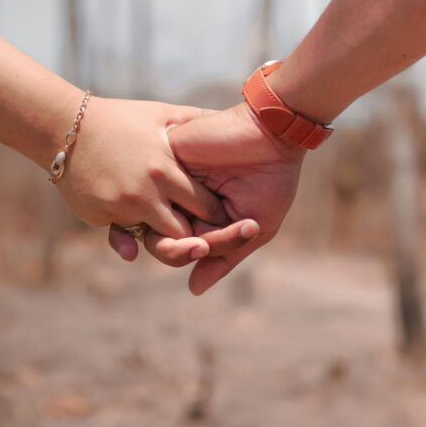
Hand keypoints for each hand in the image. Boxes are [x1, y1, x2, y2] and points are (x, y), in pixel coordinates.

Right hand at [58, 98, 230, 249]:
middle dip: (196, 237)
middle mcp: (145, 194)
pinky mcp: (100, 217)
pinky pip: (124, 238)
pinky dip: (131, 237)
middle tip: (206, 237)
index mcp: (166, 170)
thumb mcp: (163, 115)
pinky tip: (136, 233)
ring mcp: (121, 208)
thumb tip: (235, 117)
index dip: (217, 214)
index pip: (206, 206)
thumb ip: (198, 119)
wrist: (66, 127)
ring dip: (165, 238)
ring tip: (175, 233)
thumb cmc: (122, 119)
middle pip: (183, 233)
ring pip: (156, 240)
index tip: (226, 217)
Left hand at [110, 102, 304, 293]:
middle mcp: (180, 200)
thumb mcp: (253, 228)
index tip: (206, 250)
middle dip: (178, 252)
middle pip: (157, 240)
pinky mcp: (166, 158)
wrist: (274, 136)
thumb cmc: (271, 181)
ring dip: (175, 237)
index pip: (177, 248)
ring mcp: (171, 180)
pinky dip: (173, 207)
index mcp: (199, 217)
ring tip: (201, 235)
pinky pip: (153, 191)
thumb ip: (223, 257)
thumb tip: (194, 290)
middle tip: (203, 246)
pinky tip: (195, 206)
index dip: (186, 256)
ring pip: (151, 219)